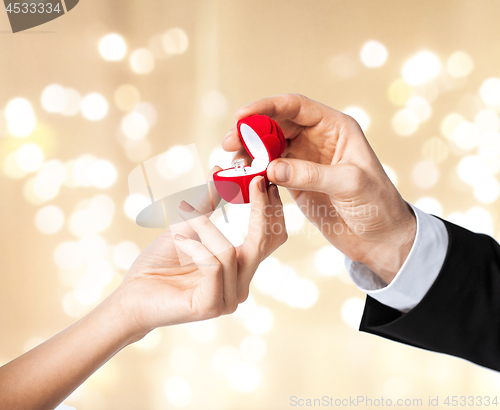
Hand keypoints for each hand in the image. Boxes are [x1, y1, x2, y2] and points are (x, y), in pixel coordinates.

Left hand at [113, 169, 286, 337]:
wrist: (130, 297)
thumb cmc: (158, 264)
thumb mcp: (185, 227)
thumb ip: (205, 205)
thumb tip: (217, 171)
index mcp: (241, 268)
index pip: (270, 239)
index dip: (273, 211)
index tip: (264, 180)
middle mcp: (240, 285)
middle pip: (263, 244)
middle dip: (261, 211)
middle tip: (254, 181)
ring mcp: (228, 299)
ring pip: (230, 253)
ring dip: (204, 228)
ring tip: (185, 216)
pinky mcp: (210, 306)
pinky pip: (213, 266)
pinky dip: (194, 247)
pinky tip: (178, 241)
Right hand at [222, 94, 415, 283]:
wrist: (379, 238)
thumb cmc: (377, 205)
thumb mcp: (349, 185)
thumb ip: (311, 174)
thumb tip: (271, 168)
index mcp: (335, 128)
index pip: (295, 107)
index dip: (267, 107)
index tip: (242, 115)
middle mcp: (317, 139)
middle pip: (276, 125)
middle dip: (250, 131)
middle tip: (229, 143)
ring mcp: (304, 161)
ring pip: (268, 148)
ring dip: (249, 153)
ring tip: (232, 164)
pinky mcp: (296, 183)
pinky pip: (269, 171)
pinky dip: (254, 173)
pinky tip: (242, 178)